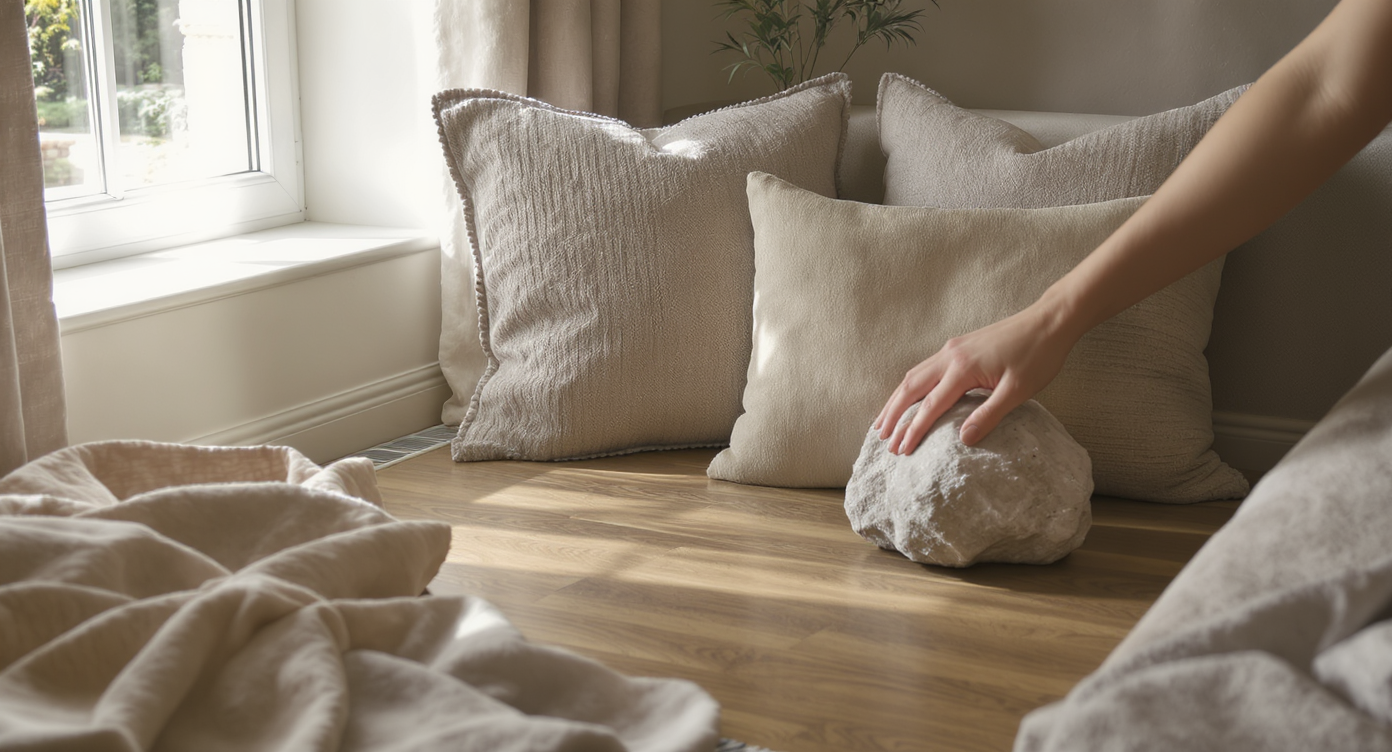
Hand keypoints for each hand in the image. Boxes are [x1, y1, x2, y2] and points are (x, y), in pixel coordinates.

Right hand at [872, 302, 1078, 453]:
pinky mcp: (958, 345)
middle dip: (893, 414)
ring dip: (897, 398)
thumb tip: (963, 440)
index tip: (900, 450)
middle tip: (881, 438)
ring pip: (914, 375)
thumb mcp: (1018, 391)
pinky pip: (925, 367)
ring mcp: (952, 348)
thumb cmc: (1038, 356)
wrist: (1049, 321)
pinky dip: (911, 385)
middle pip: (910, 387)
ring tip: (885, 420)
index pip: (929, 406)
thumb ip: (989, 416)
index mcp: (963, 368)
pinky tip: (909, 396)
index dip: (912, 430)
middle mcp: (950, 355)